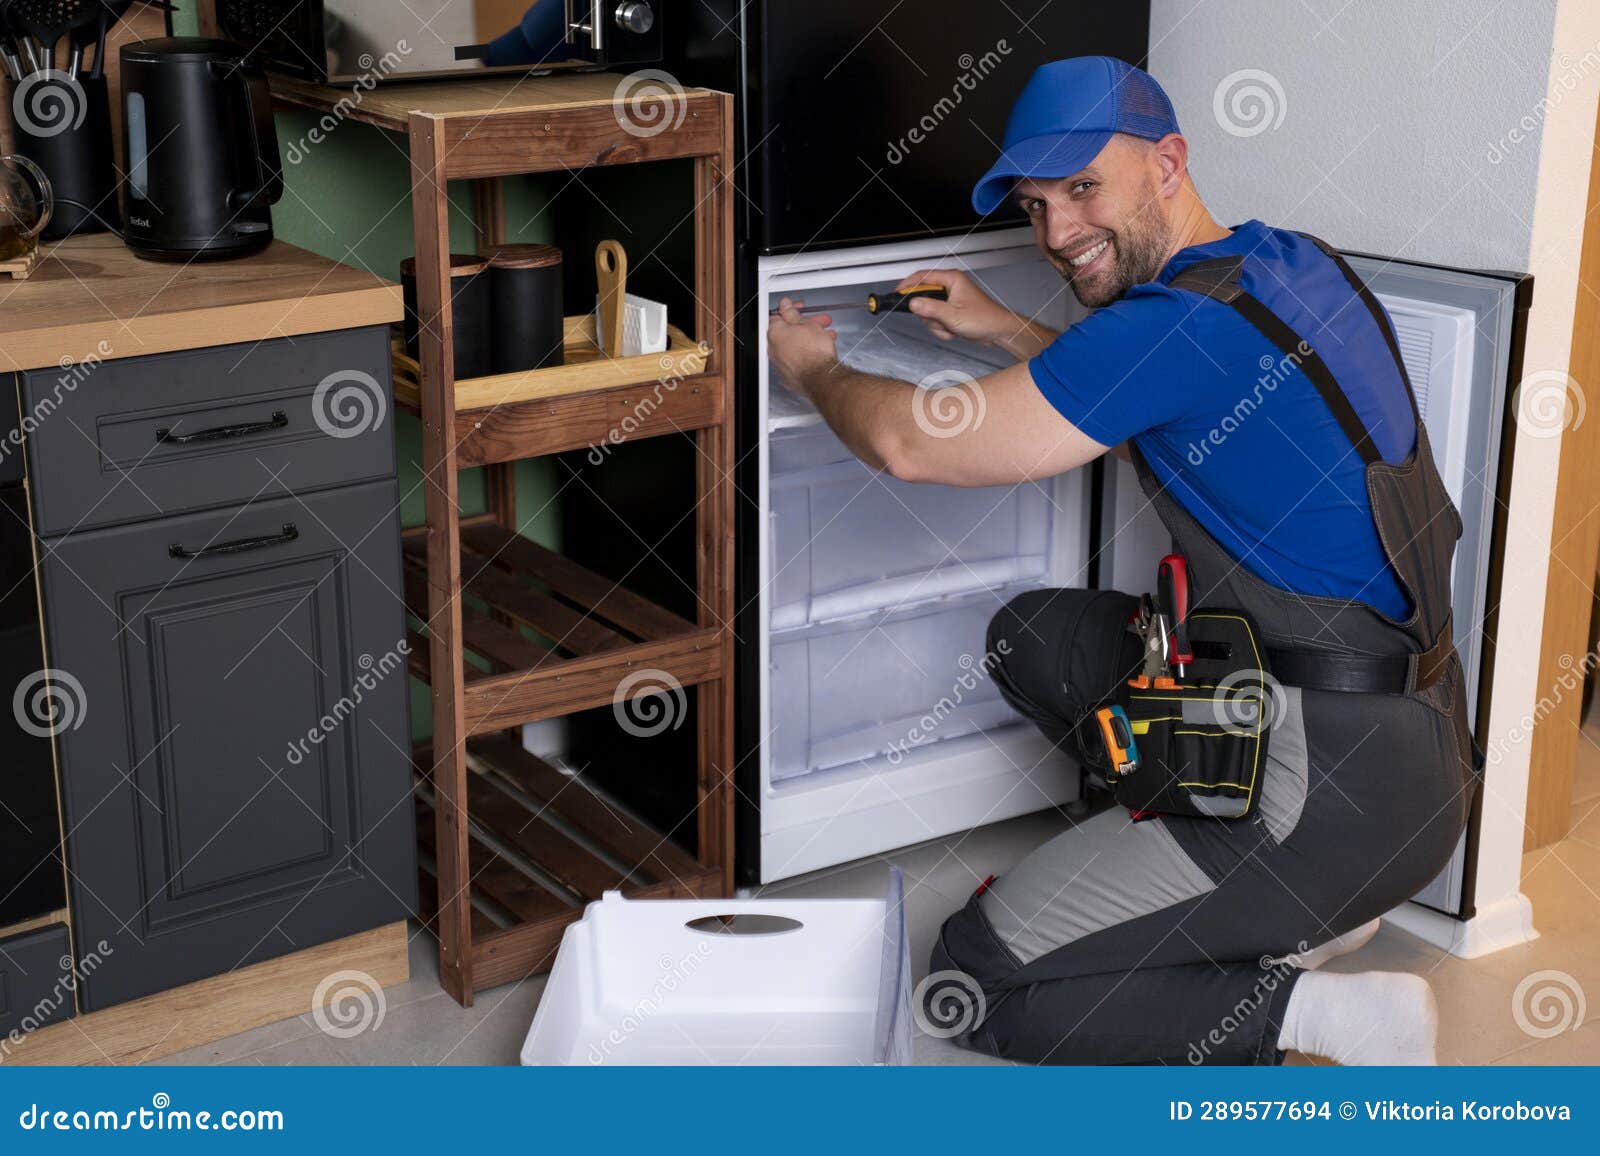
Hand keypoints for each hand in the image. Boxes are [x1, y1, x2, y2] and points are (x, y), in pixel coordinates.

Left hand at [767, 297, 838, 398]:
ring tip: (824, 337)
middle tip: (816, 322)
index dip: (789, 310)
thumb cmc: (814, 352)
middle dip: (803, 325)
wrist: (821, 378)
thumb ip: (793, 313)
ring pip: (792, 347)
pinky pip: (795, 361)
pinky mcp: (788, 377)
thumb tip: (785, 306)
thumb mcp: (807, 324)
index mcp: (774, 333)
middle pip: (786, 332)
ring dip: (807, 339)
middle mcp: (773, 350)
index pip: (776, 316)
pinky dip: (805, 355)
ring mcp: (780, 365)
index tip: (797, 309)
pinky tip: (818, 352)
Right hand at [896, 269, 1018, 344]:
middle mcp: (950, 287)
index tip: (896, 295)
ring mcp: (950, 300)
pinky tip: (953, 331)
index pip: (922, 277)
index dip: (907, 285)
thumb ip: (930, 308)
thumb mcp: (953, 315)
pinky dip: (942, 329)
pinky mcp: (951, 311)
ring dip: (936, 325)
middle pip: (923, 298)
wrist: (998, 331)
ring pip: (929, 312)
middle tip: (938, 321)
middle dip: (929, 315)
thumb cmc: (984, 318)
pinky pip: (936, 320)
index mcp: (951, 279)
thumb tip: (912, 303)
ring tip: (950, 327)